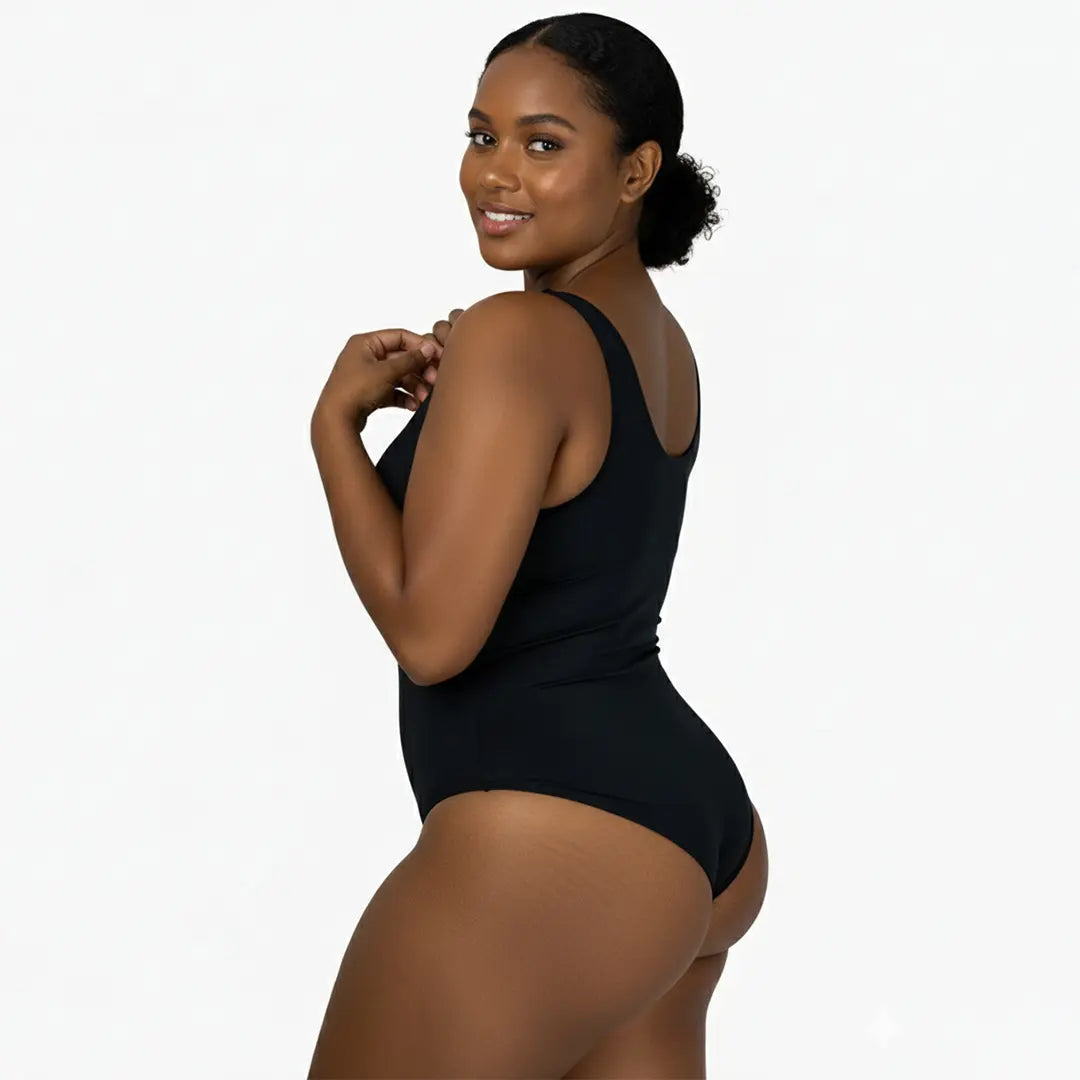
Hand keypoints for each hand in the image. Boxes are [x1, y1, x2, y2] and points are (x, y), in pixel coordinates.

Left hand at [312, 327, 442, 431]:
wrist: (336, 419)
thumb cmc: (354, 390)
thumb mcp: (387, 371)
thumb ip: (410, 359)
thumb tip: (428, 349)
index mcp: (366, 343)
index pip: (400, 337)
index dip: (420, 346)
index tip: (437, 356)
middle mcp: (365, 356)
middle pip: (401, 358)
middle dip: (419, 370)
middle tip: (433, 380)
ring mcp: (367, 375)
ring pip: (398, 376)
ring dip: (414, 386)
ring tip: (424, 397)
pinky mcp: (369, 393)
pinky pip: (392, 391)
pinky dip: (404, 397)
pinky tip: (413, 405)